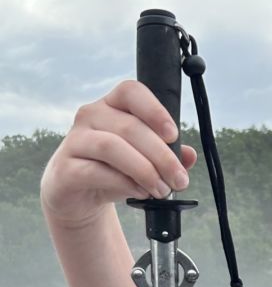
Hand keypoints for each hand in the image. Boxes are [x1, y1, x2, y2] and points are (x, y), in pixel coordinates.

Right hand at [40, 80, 197, 226]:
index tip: (173, 135)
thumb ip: (168, 155)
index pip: (131, 92)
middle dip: (162, 156)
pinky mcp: (66, 168)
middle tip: (179, 180)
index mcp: (112, 105)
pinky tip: (140, 192)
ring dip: (144, 170)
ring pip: (112, 147)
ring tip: (161, 189)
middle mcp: (91, 116)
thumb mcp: (145, 160)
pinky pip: (96, 171)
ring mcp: (75, 140)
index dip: (155, 110)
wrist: (78, 195)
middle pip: (130, 127)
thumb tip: (189, 155)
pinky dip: (124, 183)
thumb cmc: (114, 170)